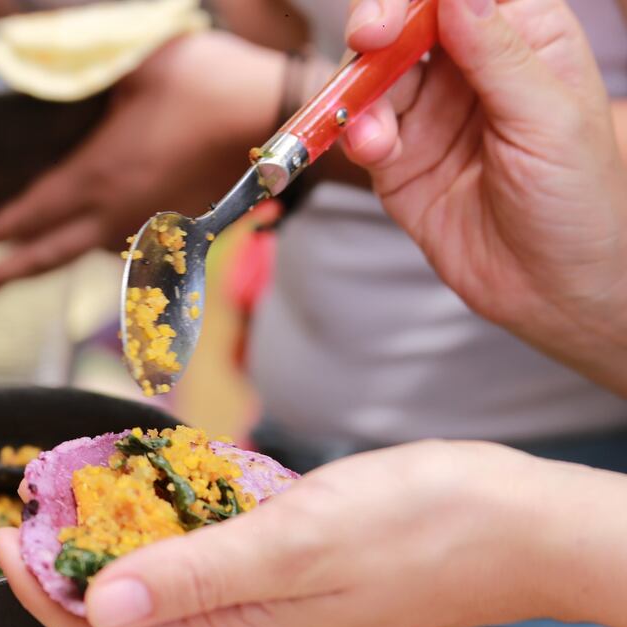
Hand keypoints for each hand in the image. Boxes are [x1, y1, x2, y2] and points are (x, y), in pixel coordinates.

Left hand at [0, 31, 284, 300]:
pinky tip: (87, 239)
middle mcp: (116, 212)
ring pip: (86, 252)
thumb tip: (19, 37)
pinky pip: (122, 246)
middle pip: (50, 254)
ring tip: (20, 263)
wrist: (278, 118)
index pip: (34, 212)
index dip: (0, 229)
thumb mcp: (134, 55)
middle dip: (5, 275)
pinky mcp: (178, 226)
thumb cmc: (207, 81)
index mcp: (99, 175)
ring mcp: (148, 224)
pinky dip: (93, 247)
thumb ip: (75, 47)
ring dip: (50, 257)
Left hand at [0, 441, 552, 626]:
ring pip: (167, 586)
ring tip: (81, 495)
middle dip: (67, 570)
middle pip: (128, 613)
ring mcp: (272, 603)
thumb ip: (197, 574)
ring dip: (117, 547)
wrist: (517, 524)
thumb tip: (101, 604)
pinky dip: (173, 531)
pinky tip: (164, 491)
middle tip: (34, 509)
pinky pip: (211, 562)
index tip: (5, 538)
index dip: (43, 593)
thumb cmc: (419, 526)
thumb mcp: (296, 541)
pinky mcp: (294, 572)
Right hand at [340, 0, 626, 394]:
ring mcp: (429, 112)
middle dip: (376, 26)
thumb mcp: (549, 120)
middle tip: (366, 42)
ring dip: (360, 93)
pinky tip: (375, 151)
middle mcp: (469, 67)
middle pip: (403, 21)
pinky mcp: (397, 158)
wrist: (553, 290)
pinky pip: (359, 131)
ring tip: (375, 133)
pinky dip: (356, 136)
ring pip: (370, 75)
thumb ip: (498, 54)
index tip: (393, 16)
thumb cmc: (579, 201)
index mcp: (523, 38)